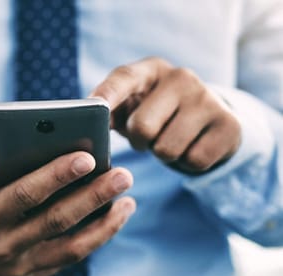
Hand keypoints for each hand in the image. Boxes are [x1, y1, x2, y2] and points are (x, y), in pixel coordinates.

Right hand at [0, 152, 135, 275]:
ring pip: (71, 246)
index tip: (86, 156)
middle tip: (124, 173)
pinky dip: (96, 238)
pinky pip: (69, 258)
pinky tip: (115, 215)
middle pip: (56, 220)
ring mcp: (20, 266)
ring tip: (129, 198)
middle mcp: (3, 247)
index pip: (24, 196)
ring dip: (104, 223)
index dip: (56, 177)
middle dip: (93, 196)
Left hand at [90, 57, 240, 173]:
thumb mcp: (129, 106)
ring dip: (162, 154)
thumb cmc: (152, 112)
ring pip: (167, 150)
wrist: (204, 119)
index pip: (123, 78)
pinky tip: (191, 145)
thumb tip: (90, 128)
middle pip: (142, 127)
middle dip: (139, 142)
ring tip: (169, 138)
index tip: (93, 105)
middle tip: (146, 137)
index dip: (107, 94)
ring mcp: (208, 99)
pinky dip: (186, 162)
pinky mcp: (229, 125)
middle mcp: (181, 77)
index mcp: (149, 70)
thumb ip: (107, 113)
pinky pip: (193, 161)